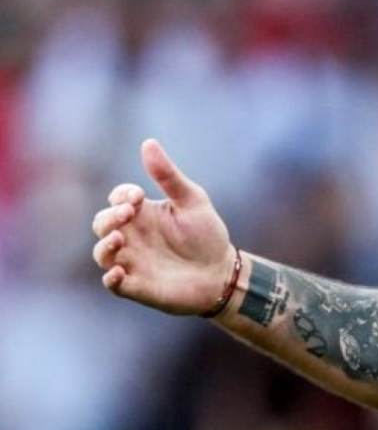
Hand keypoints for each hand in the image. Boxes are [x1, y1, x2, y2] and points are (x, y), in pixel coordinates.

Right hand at [90, 139, 233, 313]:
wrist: (223, 275)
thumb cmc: (207, 236)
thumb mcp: (192, 201)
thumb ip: (169, 176)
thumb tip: (148, 143)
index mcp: (141, 214)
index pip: (117, 199)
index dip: (121, 196)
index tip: (137, 197)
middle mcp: (131, 236)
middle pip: (101, 224)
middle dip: (109, 217)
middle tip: (129, 213)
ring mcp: (132, 262)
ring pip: (101, 253)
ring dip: (105, 245)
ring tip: (120, 238)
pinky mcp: (137, 286)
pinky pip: (112, 284)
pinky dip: (111, 278)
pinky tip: (120, 272)